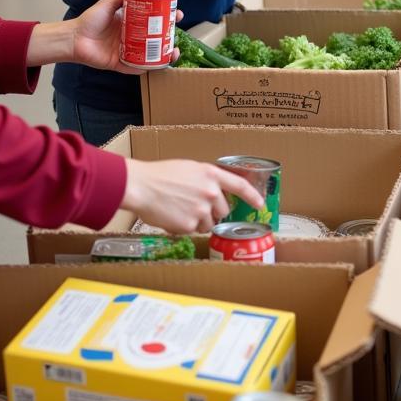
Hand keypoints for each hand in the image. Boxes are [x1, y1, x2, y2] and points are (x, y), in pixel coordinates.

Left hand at [70, 0, 182, 74]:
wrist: (74, 38)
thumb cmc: (89, 20)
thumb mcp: (107, 4)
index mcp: (131, 24)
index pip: (154, 21)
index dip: (167, 19)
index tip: (177, 15)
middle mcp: (132, 38)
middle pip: (156, 39)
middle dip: (170, 37)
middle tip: (177, 33)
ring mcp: (129, 52)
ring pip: (152, 55)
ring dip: (165, 54)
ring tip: (174, 51)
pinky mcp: (122, 64)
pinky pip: (139, 68)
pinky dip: (150, 67)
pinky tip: (159, 64)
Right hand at [122, 157, 264, 232]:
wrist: (141, 186)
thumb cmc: (160, 175)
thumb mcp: (189, 169)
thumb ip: (206, 180)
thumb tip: (214, 194)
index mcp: (211, 175)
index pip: (240, 186)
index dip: (253, 196)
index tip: (260, 204)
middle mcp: (211, 192)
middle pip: (223, 211)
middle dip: (213, 213)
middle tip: (195, 208)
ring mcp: (201, 210)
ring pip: (208, 224)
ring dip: (198, 222)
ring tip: (179, 211)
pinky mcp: (189, 224)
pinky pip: (192, 231)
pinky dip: (183, 227)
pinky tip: (171, 217)